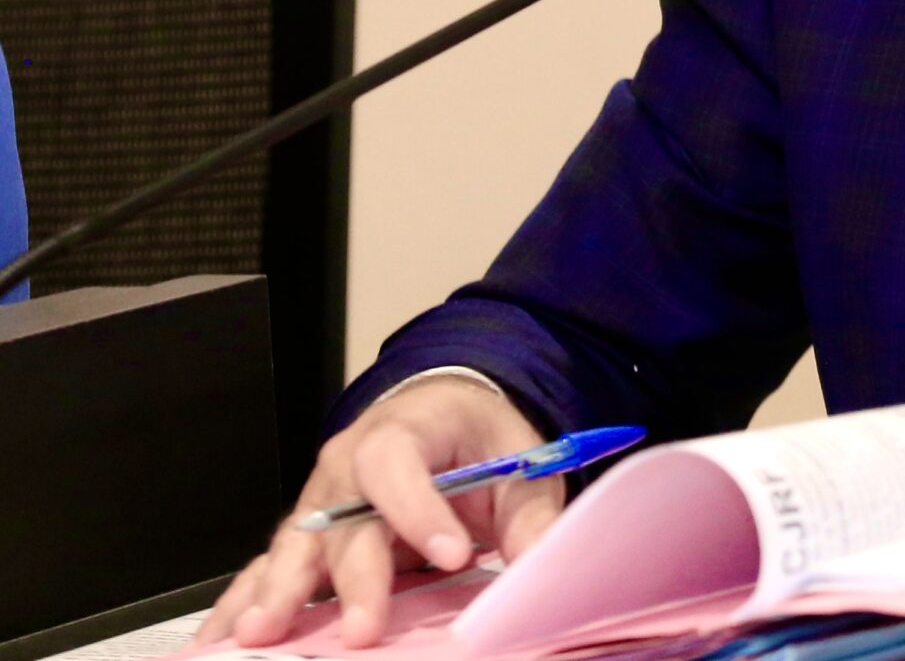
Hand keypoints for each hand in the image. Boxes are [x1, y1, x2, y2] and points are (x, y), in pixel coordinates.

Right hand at [199, 377, 559, 649]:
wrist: (443, 412)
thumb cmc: (477, 436)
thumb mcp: (520, 460)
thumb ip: (531, 515)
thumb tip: (541, 564)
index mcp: (405, 429)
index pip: (399, 462)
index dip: (420, 509)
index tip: (454, 555)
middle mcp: (347, 465)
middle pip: (343, 521)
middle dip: (354, 578)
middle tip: (363, 630)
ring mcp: (319, 504)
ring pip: (293, 548)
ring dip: (276, 594)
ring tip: (259, 637)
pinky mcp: (306, 539)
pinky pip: (267, 569)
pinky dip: (242, 603)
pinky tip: (218, 639)